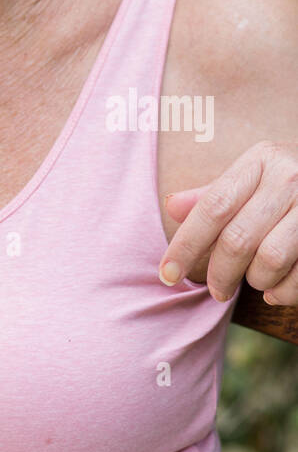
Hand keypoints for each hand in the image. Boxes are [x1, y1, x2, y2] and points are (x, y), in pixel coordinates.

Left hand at [159, 141, 297, 303]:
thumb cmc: (287, 182)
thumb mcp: (252, 177)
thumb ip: (212, 194)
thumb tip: (171, 207)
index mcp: (261, 160)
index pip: (213, 207)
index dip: (185, 244)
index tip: (166, 274)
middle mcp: (290, 178)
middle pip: (238, 239)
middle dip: (218, 273)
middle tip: (214, 289)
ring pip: (269, 261)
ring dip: (253, 280)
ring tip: (251, 279)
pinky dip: (282, 292)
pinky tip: (274, 290)